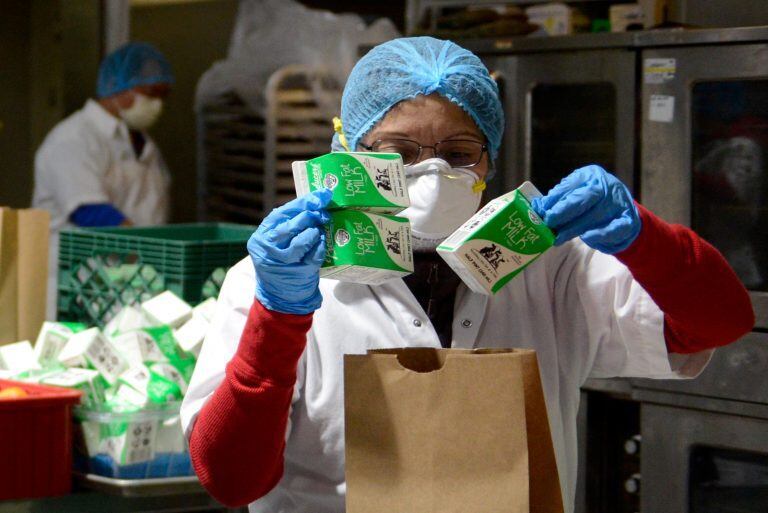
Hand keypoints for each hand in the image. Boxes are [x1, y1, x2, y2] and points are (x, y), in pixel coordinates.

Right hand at [248, 190, 331, 313]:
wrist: (280, 296)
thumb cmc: (280, 262)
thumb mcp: (276, 242)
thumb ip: (288, 223)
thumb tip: (315, 200)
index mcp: (261, 237)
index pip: (282, 213)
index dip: (303, 203)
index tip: (320, 196)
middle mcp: (268, 249)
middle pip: (292, 225)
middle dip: (311, 215)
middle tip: (322, 212)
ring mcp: (283, 262)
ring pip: (302, 240)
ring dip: (314, 231)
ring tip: (319, 229)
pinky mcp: (298, 272)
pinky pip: (314, 254)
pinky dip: (320, 245)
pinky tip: (321, 241)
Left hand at [531, 165, 640, 253]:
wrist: (622, 211)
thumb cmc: (591, 203)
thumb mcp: (576, 194)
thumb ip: (559, 199)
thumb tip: (538, 207)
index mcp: (591, 175)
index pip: (572, 185)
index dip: (555, 198)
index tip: (541, 210)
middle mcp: (607, 185)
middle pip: (584, 198)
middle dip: (563, 212)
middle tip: (549, 223)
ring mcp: (619, 202)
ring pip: (595, 215)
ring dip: (575, 228)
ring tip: (559, 237)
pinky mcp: (628, 219)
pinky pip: (614, 228)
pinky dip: (600, 234)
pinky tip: (586, 238)